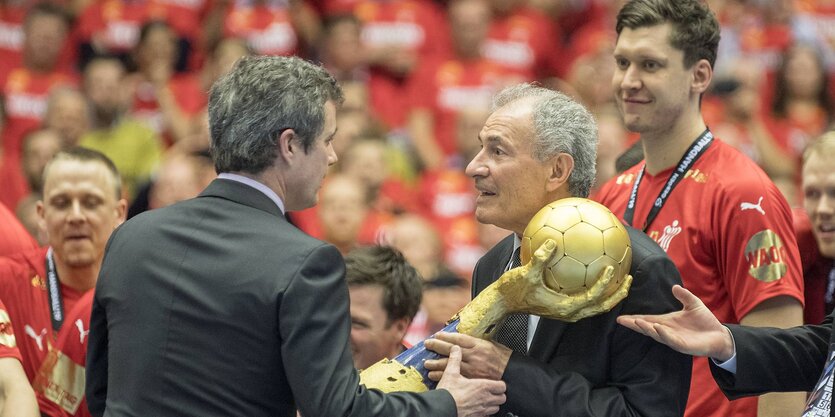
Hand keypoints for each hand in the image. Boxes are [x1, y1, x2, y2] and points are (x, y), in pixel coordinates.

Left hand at [424, 332, 510, 380]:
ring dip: (436, 363)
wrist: (510, 371)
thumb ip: (473, 341)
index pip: (458, 338)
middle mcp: (473, 355)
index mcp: (477, 344)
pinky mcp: (471, 378)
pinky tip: (433, 375)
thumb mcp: (488, 343)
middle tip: (427, 344)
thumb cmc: (500, 356)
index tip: (437, 335)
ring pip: (449, 364)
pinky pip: (454, 376)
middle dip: (437, 346)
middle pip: (450, 349)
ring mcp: (472, 367)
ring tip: (426, 363)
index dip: (445, 336)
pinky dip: (442, 375)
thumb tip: (459, 338)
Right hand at [436, 346, 506, 416]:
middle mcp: (485, 399)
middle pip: (502, 398)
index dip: (499, 384)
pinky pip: (487, 415)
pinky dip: (485, 412)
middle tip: (492, 391)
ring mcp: (481, 410)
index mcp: (482, 386)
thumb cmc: (448, 392)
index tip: (495, 382)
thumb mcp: (451, 372)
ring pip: (496, 408)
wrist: (442, 408)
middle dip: (498, 395)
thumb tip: (455, 349)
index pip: (502, 386)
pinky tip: (478, 408)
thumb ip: (455, 359)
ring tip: (486, 400)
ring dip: (493, 404)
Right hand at [499, 239, 632, 321]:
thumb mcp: (525, 273)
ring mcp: (565, 312)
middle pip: (601, 306)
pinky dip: (594, 290)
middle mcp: (568, 313)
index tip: (611, 268)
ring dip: (609, 294)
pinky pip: (584, 300)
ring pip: (595, 306)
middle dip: (618, 294)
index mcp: (564, 307)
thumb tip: (551, 242)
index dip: (604, 284)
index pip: (592, 297)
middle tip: (630, 278)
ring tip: (620, 278)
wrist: (501, 303)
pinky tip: (592, 273)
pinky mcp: (561, 308)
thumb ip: (540, 259)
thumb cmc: (512, 290)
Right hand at [617, 285, 734, 360]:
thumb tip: (674, 286)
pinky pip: (670, 339)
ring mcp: (673, 339)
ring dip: (646, 328)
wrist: (719, 335)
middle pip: (647, 327)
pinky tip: (656, 328)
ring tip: (637, 322)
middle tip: (622, 320)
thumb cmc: (705, 321)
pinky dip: (662, 334)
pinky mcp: (682, 345)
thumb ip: (684, 296)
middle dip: (634, 324)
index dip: (634, 318)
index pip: (647, 319)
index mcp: (667, 322)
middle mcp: (666, 331)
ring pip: (656, 334)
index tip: (620, 318)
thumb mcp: (694, 304)